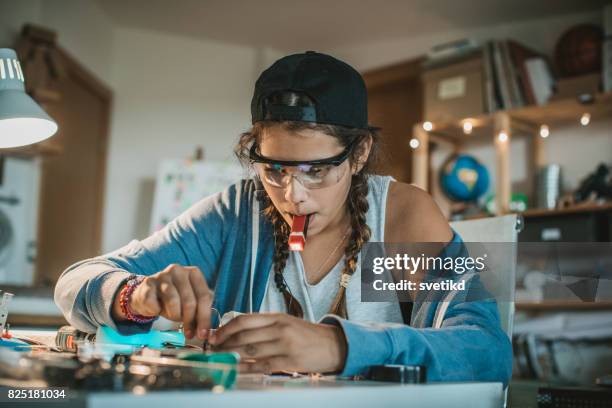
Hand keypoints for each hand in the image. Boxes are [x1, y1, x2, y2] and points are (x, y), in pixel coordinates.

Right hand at [112, 264, 213, 339]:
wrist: (147, 294)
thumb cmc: (173, 299)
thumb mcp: (190, 300)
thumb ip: (200, 311)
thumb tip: (205, 331)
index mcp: (194, 272)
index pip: (204, 296)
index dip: (204, 317)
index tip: (203, 334)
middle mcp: (179, 270)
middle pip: (190, 301)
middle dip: (189, 320)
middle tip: (188, 332)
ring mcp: (162, 276)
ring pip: (173, 302)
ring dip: (174, 315)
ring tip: (172, 316)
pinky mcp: (147, 284)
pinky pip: (155, 304)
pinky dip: (157, 311)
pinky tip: (157, 309)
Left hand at [209, 313, 346, 373]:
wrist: (334, 345)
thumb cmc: (308, 335)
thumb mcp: (287, 323)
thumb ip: (265, 326)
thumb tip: (237, 332)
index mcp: (277, 317)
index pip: (244, 320)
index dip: (225, 328)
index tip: (213, 335)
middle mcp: (279, 329)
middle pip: (243, 336)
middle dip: (223, 343)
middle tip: (211, 350)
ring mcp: (284, 345)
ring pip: (249, 351)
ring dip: (230, 355)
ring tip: (219, 359)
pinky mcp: (289, 361)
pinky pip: (261, 365)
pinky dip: (246, 368)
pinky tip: (235, 369)